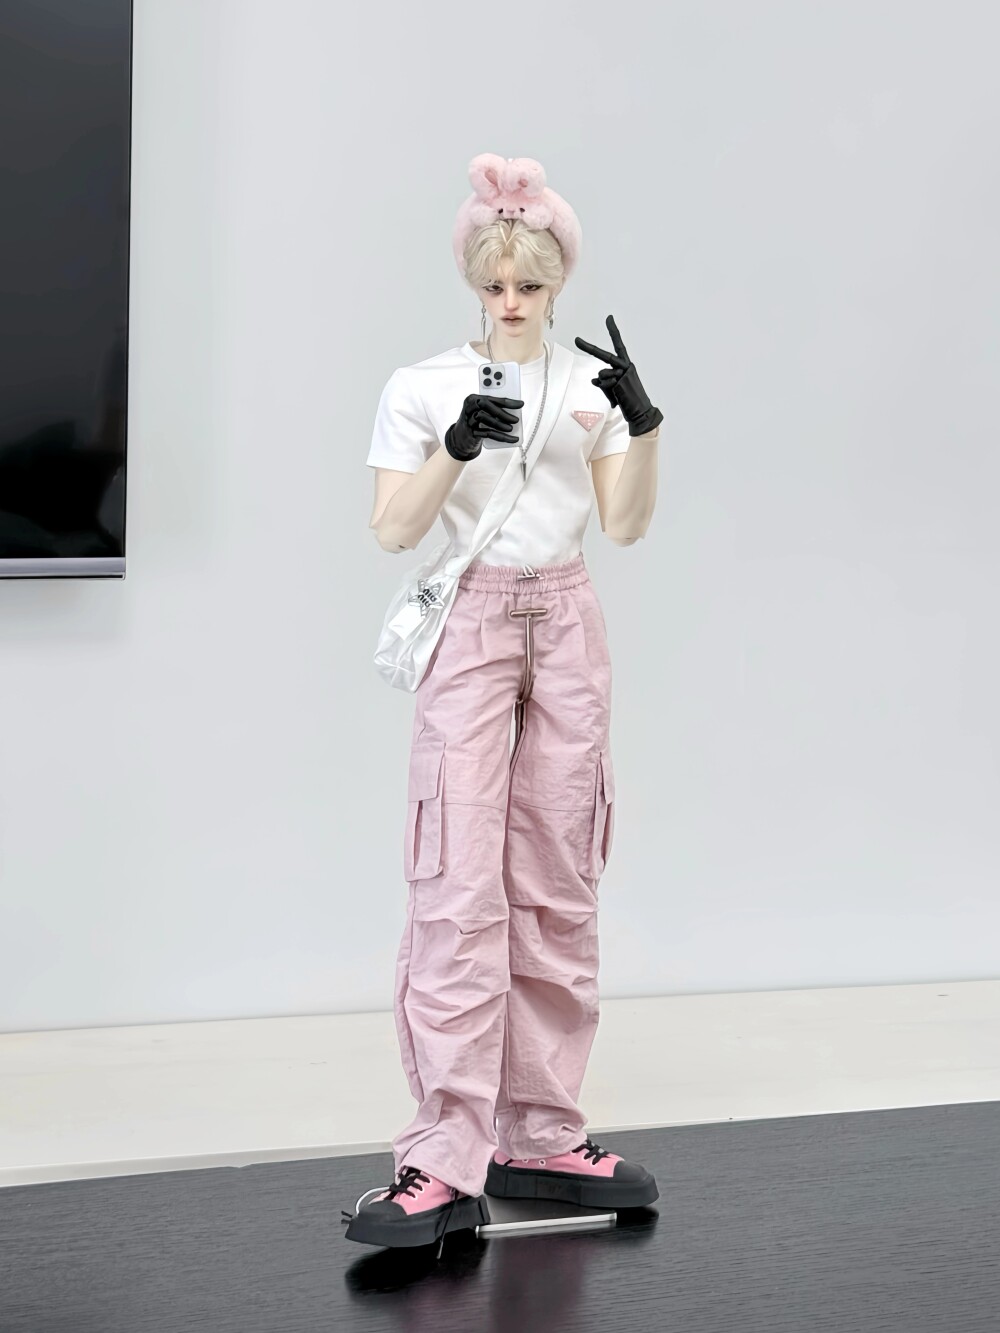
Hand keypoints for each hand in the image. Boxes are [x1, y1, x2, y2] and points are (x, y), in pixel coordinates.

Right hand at [445, 393, 523, 460]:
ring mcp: (468, 420)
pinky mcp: (471, 432)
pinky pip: (486, 433)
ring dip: (501, 425)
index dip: (507, 401)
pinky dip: (500, 436)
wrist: (461, 437)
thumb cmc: (475, 421)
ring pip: (485, 418)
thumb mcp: (481, 411)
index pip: (491, 397)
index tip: (520, 404)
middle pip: (486, 405)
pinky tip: (510, 439)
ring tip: (511, 429)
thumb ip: (493, 407)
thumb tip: (514, 410)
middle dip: (502, 413)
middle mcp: (469, 407)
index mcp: (473, 398)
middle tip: (515, 420)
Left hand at [574, 315, 662, 436]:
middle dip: (588, 348)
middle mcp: (625, 365)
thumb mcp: (614, 389)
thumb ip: (604, 382)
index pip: (618, 345)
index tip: (609, 318)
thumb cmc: (627, 399)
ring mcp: (623, 372)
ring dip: (605, 386)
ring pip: (601, 374)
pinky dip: (606, 391)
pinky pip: (603, 384)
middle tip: (576, 340)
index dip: (613, 331)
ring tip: (617, 394)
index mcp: (626, 364)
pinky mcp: (620, 380)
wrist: (639, 411)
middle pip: (604, 355)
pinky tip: (617, 397)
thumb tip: (593, 380)